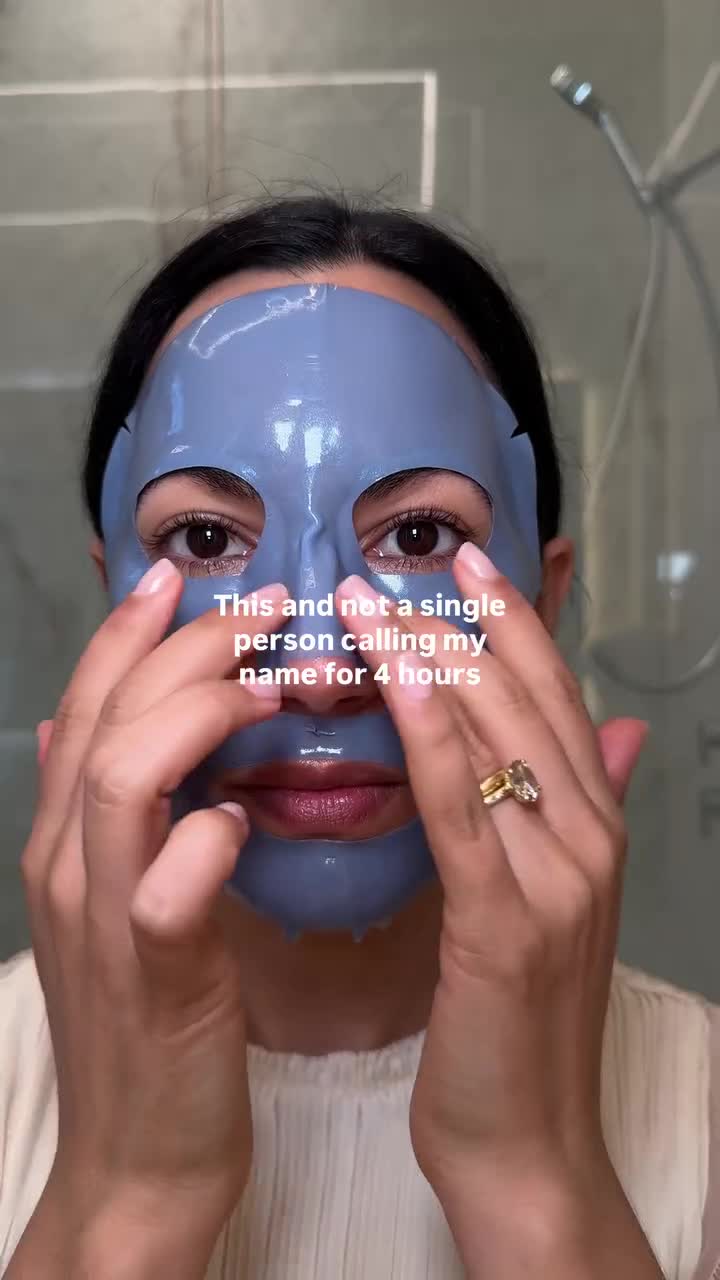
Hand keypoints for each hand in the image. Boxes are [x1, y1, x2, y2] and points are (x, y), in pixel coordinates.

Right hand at [10, 560, 286, 1276]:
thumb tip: (81, 727)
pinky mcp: (151, 976)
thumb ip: (110, 815)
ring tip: (270, 687)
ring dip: (198, 715)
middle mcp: (69, 862)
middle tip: (265, 606)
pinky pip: (164, 889)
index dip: (131, 631)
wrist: (142, 1154)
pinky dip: (205, 838)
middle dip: (185, 646)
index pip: (89, 701)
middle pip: (107, 713)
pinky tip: (246, 820)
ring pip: (120, 775)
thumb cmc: (157, 1015)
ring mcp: (102, 917)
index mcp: (69, 838)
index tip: (182, 574)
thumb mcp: (121, 900)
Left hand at [337, 547, 659, 1277]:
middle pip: (528, 700)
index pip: (557, 697)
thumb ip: (579, 812)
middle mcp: (590, 837)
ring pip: (497, 737)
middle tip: (397, 565)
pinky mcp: (509, 922)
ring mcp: (559, 877)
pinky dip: (432, 733)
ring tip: (369, 601)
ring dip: (432, 658)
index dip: (515, 622)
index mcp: (596, 828)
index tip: (467, 560)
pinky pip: (465, 805)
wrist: (528, 1144)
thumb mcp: (555, 906)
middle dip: (463, 623)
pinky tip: (396, 677)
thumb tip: (618, 734)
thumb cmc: (516, 1023)